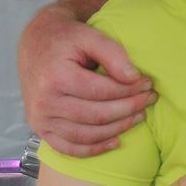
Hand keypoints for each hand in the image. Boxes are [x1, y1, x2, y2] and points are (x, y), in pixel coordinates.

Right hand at [18, 5, 154, 156]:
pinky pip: (68, 148)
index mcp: (55, 77)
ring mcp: (40, 119)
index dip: (130, 90)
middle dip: (129, 109)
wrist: (35, 45)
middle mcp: (44, 102)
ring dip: (117, 129)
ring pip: (86, 135)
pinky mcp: (40, 129)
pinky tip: (116, 141)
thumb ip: (113, 53)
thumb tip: (134, 77)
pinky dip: (93, 149)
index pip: (102, 91)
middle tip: (150, 99)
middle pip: (96, 115)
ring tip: (139, 116)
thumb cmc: (66, 39)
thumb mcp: (89, 35)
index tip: (148, 84)